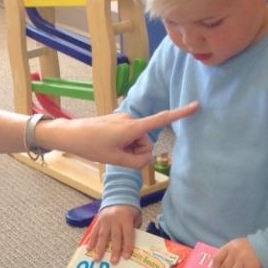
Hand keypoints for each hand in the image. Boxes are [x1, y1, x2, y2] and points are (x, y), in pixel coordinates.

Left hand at [45, 102, 198, 169]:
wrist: (71, 134)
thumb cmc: (92, 146)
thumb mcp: (116, 160)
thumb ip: (136, 162)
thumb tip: (147, 159)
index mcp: (132, 127)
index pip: (161, 120)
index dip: (180, 113)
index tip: (197, 105)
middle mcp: (131, 120)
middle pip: (146, 142)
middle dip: (136, 152)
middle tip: (118, 155)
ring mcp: (124, 119)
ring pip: (136, 141)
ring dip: (128, 149)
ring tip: (110, 150)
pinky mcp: (118, 121)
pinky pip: (128, 136)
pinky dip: (122, 144)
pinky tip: (108, 146)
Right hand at [87, 205, 141, 263]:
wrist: (118, 195)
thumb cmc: (130, 209)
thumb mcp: (136, 217)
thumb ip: (134, 229)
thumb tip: (131, 243)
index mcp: (126, 219)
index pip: (127, 235)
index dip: (127, 246)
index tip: (126, 257)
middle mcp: (115, 220)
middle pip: (115, 237)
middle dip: (114, 251)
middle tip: (113, 262)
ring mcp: (105, 220)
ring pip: (102, 236)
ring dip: (100, 248)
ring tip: (97, 259)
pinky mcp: (98, 220)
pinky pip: (94, 231)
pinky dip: (91, 240)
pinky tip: (89, 249)